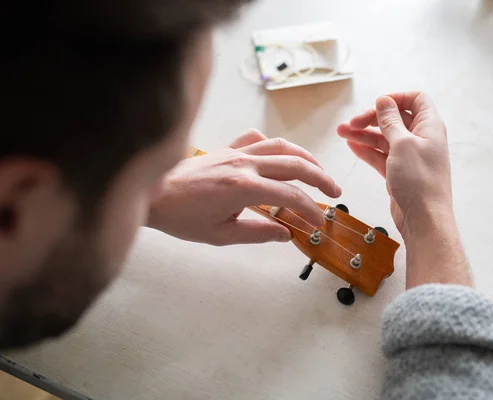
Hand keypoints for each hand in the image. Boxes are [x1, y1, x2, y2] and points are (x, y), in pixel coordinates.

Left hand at [147, 130, 340, 245]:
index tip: (320, 222)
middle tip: (335, 191)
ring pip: (280, 146)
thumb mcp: (220, 234)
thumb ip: (257, 233)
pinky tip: (278, 155)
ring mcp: (235, 152)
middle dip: (320, 178)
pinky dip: (273, 144)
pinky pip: (256, 139)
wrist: (151, 194)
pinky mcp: (226, 148)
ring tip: (318, 171)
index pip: (291, 196)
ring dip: (304, 157)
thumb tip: (286, 233)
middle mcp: (244, 164)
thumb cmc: (181, 217)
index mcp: (244, 187)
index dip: (311, 209)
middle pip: (295, 164)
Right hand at [337, 92, 451, 235]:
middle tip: (351, 123)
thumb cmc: (419, 181)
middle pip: (394, 118)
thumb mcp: (402, 144)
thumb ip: (391, 121)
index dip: (396, 99)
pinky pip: (381, 154)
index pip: (416, 100)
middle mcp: (421, 139)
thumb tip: (384, 101)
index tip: (377, 104)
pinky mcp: (399, 171)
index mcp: (429, 127)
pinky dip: (367, 149)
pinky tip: (351, 145)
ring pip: (384, 137)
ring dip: (364, 133)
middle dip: (371, 118)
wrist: (424, 219)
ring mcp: (409, 156)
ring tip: (342, 132)